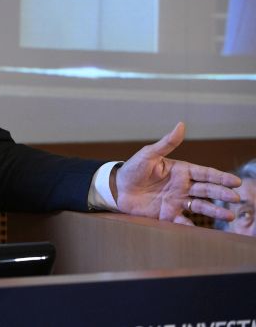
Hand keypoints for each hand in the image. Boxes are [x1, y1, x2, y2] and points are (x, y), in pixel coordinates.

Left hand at [114, 122, 241, 224]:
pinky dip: (190, 225)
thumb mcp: (148, 154)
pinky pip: (182, 221)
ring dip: (214, 210)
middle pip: (207, 190)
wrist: (117, 188)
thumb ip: (167, 143)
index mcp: (181, 171)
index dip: (220, 177)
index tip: (235, 182)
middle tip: (236, 199)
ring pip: (200, 206)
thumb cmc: (133, 169)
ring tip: (229, 215)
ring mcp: (176, 201)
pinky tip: (198, 228)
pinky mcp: (167, 215)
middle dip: (222, 194)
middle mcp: (182, 186)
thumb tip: (181, 124)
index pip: (205, 173)